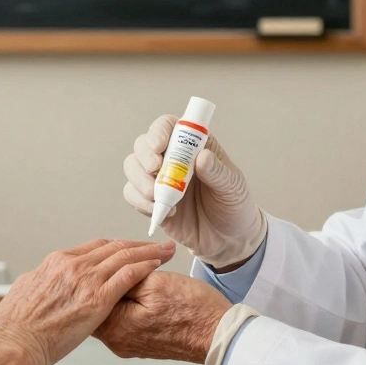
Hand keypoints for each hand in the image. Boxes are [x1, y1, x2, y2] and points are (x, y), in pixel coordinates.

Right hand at [0, 239, 174, 364]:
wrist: (12, 341)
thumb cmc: (15, 324)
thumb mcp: (27, 290)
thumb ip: (44, 282)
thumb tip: (46, 282)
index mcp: (57, 261)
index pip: (96, 247)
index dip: (117, 246)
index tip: (130, 248)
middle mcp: (73, 265)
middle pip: (114, 247)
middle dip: (139, 245)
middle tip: (157, 245)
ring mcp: (86, 280)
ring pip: (126, 256)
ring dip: (149, 252)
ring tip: (165, 252)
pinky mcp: (96, 299)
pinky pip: (128, 275)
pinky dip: (144, 267)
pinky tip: (156, 266)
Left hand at [94, 272, 231, 362]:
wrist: (218, 334)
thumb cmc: (193, 310)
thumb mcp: (155, 282)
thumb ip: (125, 276)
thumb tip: (109, 271)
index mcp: (116, 326)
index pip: (93, 293)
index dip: (102, 270)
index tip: (110, 257)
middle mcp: (117, 340)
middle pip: (99, 303)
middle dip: (108, 280)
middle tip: (121, 260)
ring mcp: (128, 344)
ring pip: (112, 309)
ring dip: (119, 290)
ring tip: (133, 271)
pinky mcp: (140, 342)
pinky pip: (124, 319)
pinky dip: (128, 302)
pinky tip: (140, 289)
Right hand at [123, 115, 266, 266]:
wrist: (228, 238)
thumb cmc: (233, 204)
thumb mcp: (233, 186)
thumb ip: (217, 172)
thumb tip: (202, 157)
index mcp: (192, 145)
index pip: (167, 126)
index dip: (158, 131)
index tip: (159, 146)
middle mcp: (171, 158)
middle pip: (143, 144)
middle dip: (144, 156)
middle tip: (155, 170)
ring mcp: (158, 179)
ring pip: (132, 167)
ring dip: (139, 180)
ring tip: (157, 197)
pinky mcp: (150, 201)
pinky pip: (132, 194)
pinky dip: (140, 202)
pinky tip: (162, 211)